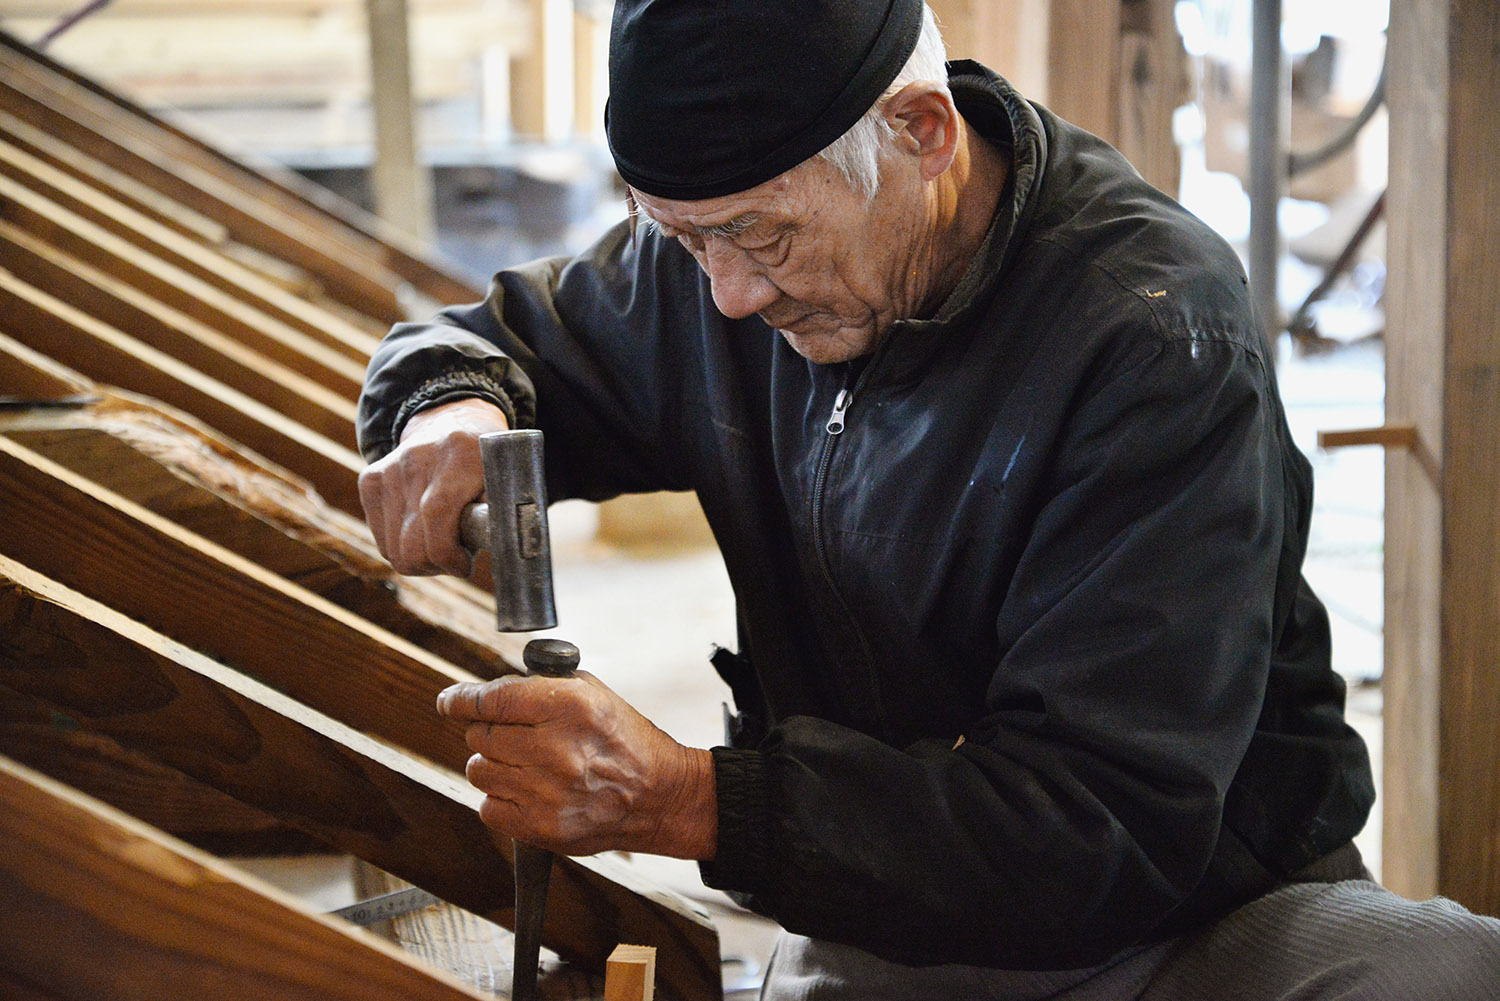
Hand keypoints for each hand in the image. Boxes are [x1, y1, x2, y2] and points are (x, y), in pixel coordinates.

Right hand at [358, 398, 509, 575]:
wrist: (449, 424)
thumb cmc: (485, 464)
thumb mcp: (506, 480)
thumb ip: (503, 514)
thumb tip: (507, 552)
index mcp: (459, 455)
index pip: (436, 514)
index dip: (447, 553)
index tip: (465, 565)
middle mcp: (417, 458)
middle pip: (410, 542)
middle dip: (435, 565)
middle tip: (455, 561)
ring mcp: (389, 469)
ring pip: (393, 549)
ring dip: (419, 560)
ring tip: (442, 546)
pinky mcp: (370, 480)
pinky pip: (381, 541)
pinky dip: (401, 549)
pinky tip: (423, 535)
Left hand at [436, 672, 717, 859]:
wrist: (659, 795)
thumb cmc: (625, 740)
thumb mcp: (592, 693)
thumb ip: (540, 686)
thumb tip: (486, 693)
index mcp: (568, 707)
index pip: (491, 699)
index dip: (461, 699)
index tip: (449, 701)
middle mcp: (554, 748)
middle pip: (480, 735)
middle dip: (491, 730)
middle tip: (515, 735)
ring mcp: (545, 792)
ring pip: (478, 770)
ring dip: (494, 764)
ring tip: (526, 764)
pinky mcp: (540, 828)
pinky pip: (488, 807)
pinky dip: (501, 798)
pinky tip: (528, 791)